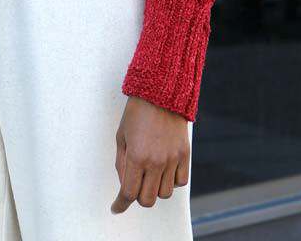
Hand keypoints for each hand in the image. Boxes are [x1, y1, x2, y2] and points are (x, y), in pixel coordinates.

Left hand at [111, 96, 190, 214]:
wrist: (161, 92)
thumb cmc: (137, 112)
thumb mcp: (121, 136)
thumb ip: (121, 163)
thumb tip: (124, 185)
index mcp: (137, 156)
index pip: (128, 193)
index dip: (120, 204)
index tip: (116, 207)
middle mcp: (156, 161)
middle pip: (147, 199)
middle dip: (138, 196)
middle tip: (134, 185)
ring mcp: (172, 159)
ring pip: (165, 194)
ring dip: (155, 189)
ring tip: (150, 174)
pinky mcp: (184, 155)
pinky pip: (180, 182)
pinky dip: (172, 181)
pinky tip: (164, 170)